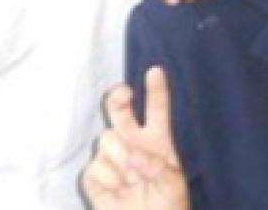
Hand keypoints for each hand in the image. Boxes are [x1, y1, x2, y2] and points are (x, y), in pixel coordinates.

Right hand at [81, 67, 187, 209]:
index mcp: (156, 141)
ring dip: (122, 160)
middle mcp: (132, 143)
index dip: (156, 90)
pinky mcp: (94, 177)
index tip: (155, 71)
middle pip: (120, 110)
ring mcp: (111, 158)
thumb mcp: (173, 182)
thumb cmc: (167, 205)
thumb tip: (132, 157)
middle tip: (124, 93)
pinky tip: (120, 191)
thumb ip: (156, 164)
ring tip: (133, 181)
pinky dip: (110, 180)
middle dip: (118, 97)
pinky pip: (96, 166)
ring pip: (107, 139)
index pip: (156, 110)